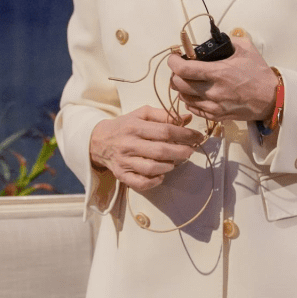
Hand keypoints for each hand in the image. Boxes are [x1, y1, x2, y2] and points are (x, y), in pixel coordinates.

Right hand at [89, 106, 204, 191]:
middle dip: (181, 152)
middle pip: (161, 151)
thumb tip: (187, 119)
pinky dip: (154, 181)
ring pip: (151, 168)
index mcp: (135, 127)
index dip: (185, 135)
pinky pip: (140, 183)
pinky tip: (162, 175)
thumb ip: (164, 115)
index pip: (165, 131)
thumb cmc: (126, 126)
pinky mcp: (121, 175)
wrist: (98, 140)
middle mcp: (129, 144)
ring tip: (176, 161)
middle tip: (191, 151)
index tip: (198, 137)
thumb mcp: (142, 114)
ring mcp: (124, 162)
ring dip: (169, 166)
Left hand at [167, 36, 277, 122]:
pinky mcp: (216, 116)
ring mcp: (213, 106)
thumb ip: (228, 41)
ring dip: (182, 88)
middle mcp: (212, 91)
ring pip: (183, 98)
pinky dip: (190, 101)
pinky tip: (197, 94)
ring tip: (189, 81)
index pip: (183, 69)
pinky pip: (193, 109)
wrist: (272, 98)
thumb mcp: (246, 49)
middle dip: (175, 74)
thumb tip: (214, 39)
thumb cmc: (259, 73)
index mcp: (218, 72)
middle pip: (178, 85)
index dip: (173, 62)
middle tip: (181, 69)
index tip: (174, 57)